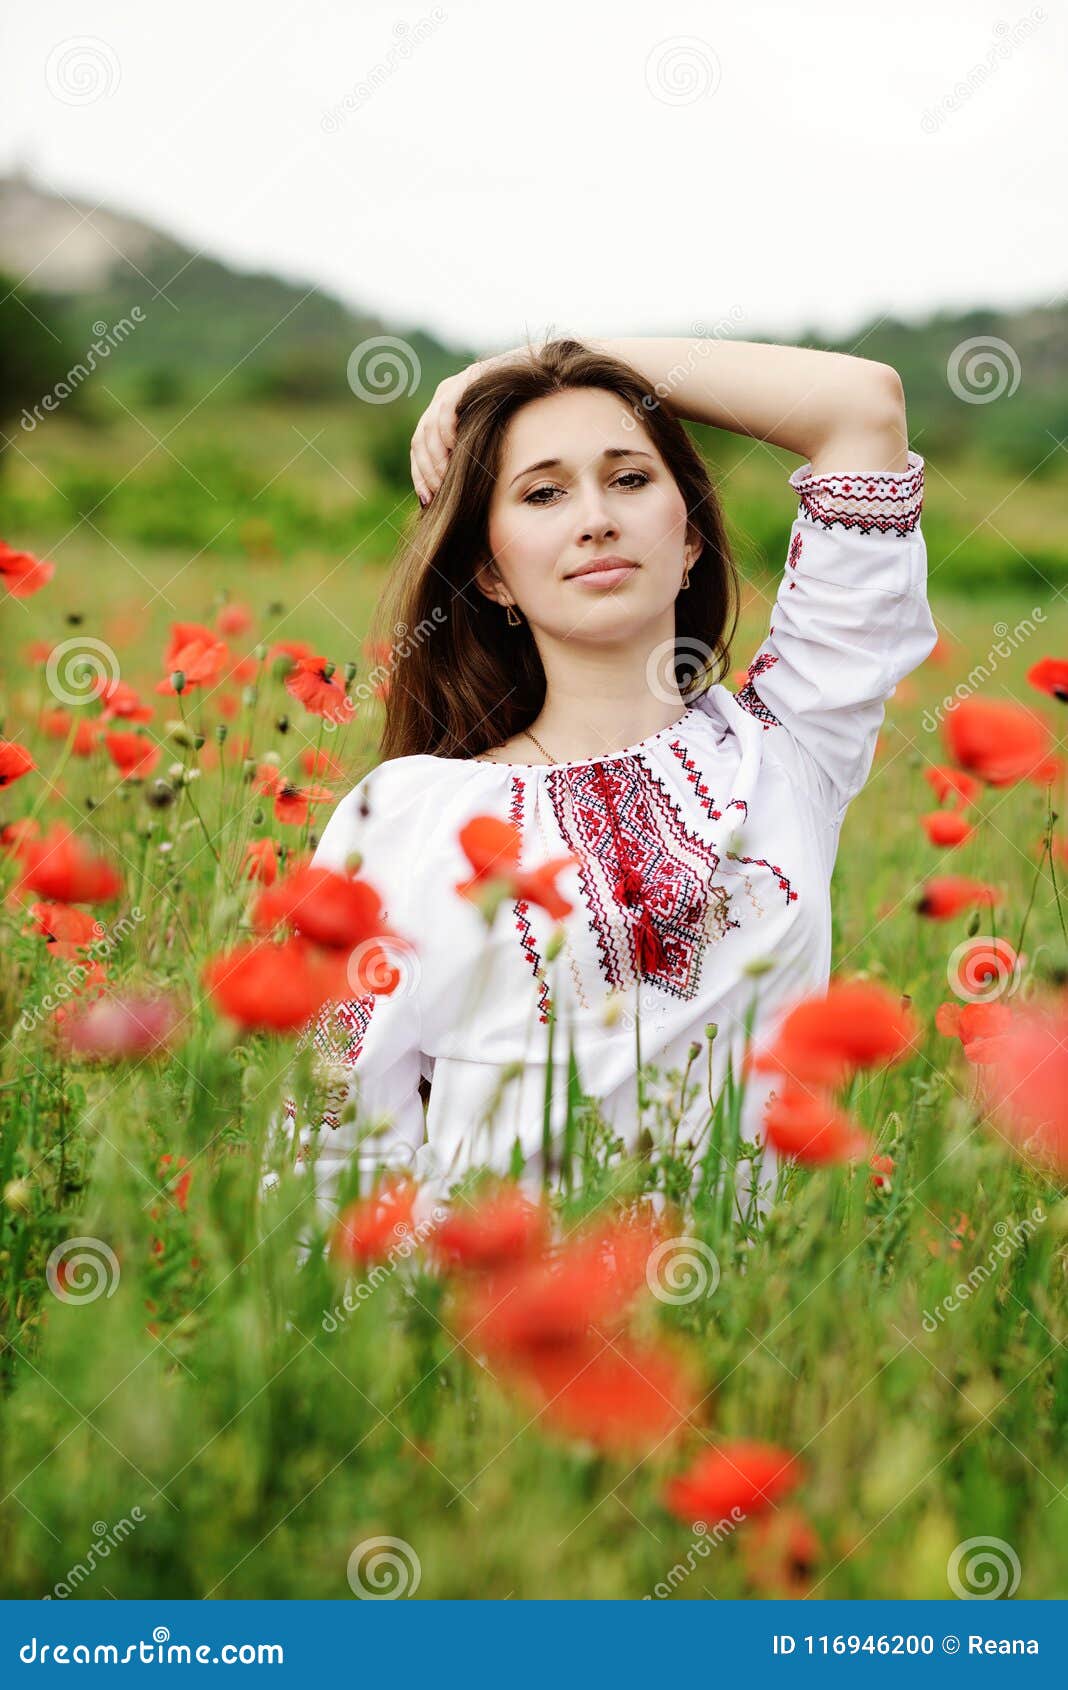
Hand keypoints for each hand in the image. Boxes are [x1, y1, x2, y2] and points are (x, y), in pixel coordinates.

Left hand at [410, 348, 528, 505]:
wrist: (546, 374)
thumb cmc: (524, 410)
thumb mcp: (492, 437)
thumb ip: (473, 454)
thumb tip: (461, 493)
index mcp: (442, 412)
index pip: (419, 445)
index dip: (419, 474)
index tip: (427, 499)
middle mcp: (443, 397)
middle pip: (420, 439)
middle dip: (426, 471)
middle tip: (438, 495)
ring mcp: (454, 386)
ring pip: (429, 427)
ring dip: (435, 457)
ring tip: (446, 478)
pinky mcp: (469, 378)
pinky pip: (447, 407)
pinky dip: (445, 429)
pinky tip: (453, 446)